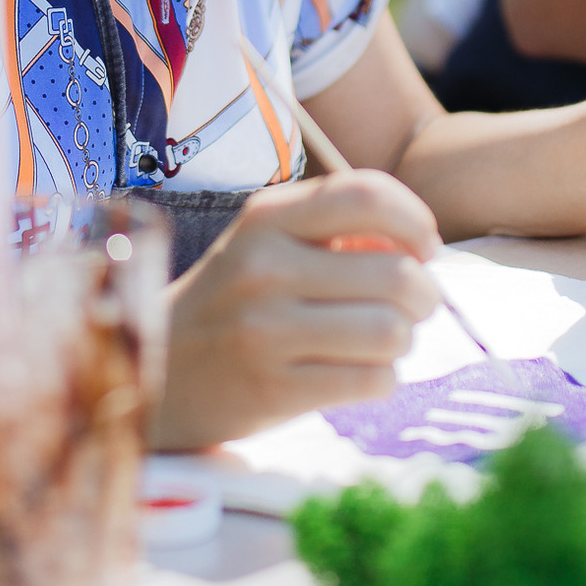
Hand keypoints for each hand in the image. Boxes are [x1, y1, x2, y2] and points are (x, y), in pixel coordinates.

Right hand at [152, 168, 442, 450]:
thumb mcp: (269, 243)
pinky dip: (382, 380)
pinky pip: (373, 381)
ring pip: (391, 332)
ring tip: (380, 342)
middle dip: (423, 296)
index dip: (416, 221)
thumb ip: (338, 232)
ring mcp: (265, 330)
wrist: (160, 369)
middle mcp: (263, 267)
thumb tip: (420, 251)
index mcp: (267, 218)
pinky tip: (358, 373)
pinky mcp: (274, 389)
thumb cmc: (236, 300)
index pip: (366, 196)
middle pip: (396, 275)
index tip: (425, 248)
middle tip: (410, 307)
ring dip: (403, 340)